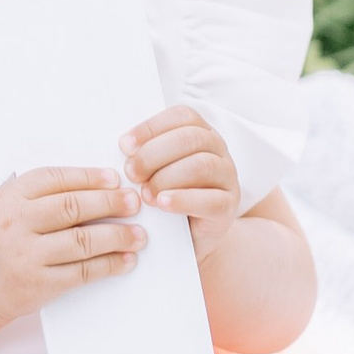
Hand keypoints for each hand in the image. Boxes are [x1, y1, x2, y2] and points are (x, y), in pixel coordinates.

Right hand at [0, 167, 144, 334]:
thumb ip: (30, 194)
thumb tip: (86, 184)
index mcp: (5, 199)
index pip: (55, 180)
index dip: (89, 177)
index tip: (114, 178)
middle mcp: (14, 224)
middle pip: (73, 207)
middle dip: (110, 203)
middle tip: (134, 201)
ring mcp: (26, 256)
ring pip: (82, 241)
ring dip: (117, 236)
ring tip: (138, 234)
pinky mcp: (38, 285)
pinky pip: (82, 272)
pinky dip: (109, 265)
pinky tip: (125, 260)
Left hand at [120, 106, 242, 252]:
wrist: (187, 236)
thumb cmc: (166, 194)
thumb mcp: (155, 169)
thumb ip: (144, 153)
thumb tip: (125, 146)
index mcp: (201, 132)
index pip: (182, 116)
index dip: (152, 127)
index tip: (125, 145)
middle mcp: (218, 150)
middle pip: (190, 138)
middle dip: (154, 154)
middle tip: (131, 173)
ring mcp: (227, 177)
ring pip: (201, 165)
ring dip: (166, 177)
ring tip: (145, 193)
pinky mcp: (228, 207)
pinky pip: (210, 199)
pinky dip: (183, 200)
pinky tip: (162, 203)